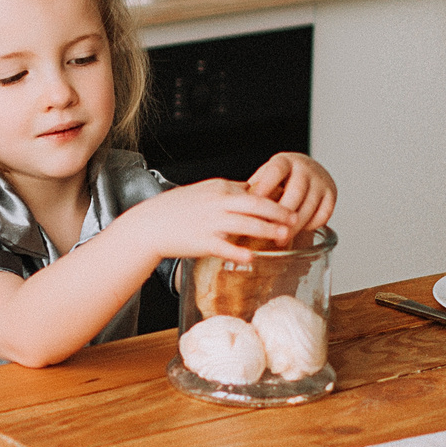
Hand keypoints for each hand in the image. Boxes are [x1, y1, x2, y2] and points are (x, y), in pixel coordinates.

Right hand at [113, 178, 300, 263]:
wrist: (149, 224)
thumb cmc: (175, 209)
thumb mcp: (202, 191)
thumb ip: (226, 193)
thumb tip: (249, 192)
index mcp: (220, 188)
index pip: (254, 190)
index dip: (275, 199)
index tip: (289, 205)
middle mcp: (218, 202)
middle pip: (257, 205)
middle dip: (280, 213)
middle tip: (296, 220)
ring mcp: (211, 222)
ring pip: (247, 225)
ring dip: (268, 231)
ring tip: (283, 237)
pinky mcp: (202, 241)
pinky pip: (226, 247)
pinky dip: (240, 253)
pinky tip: (253, 258)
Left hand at [245, 152, 337, 237]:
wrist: (306, 169)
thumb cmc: (279, 178)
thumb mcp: (265, 176)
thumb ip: (254, 189)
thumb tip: (236, 209)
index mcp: (284, 161)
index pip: (275, 171)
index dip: (265, 188)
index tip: (254, 205)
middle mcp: (305, 168)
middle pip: (295, 193)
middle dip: (281, 215)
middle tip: (270, 232)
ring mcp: (320, 180)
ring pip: (309, 206)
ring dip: (295, 226)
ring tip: (281, 239)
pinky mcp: (332, 193)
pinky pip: (324, 214)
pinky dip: (312, 224)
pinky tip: (300, 230)